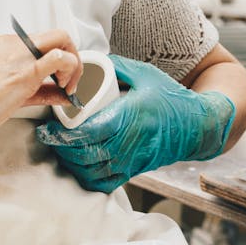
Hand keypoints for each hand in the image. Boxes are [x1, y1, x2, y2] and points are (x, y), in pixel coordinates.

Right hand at [0, 29, 82, 140]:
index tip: (64, 79)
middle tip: (71, 81)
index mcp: (10, 46)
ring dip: (74, 64)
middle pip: (59, 35)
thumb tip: (62, 96)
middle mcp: (16, 45)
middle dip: (74, 56)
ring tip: (67, 87)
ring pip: (62, 40)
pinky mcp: (24, 72)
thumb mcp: (13, 94)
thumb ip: (41, 93)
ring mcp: (20, 56)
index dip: (64, 58)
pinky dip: (70, 70)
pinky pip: (57, 58)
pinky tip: (64, 89)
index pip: (47, 41)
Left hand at [35, 55, 234, 192]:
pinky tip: (78, 165)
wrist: (197, 126)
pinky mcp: (134, 171)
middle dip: (61, 148)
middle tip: (49, 137)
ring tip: (61, 149)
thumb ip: (116, 66)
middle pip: (85, 154)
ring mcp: (132, 160)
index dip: (62, 135)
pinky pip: (104, 183)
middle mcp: (130, 142)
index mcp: (130, 116)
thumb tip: (86, 62)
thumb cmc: (171, 98)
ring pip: (91, 171)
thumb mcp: (145, 74)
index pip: (88, 132)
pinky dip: (87, 177)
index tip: (48, 129)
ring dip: (71, 162)